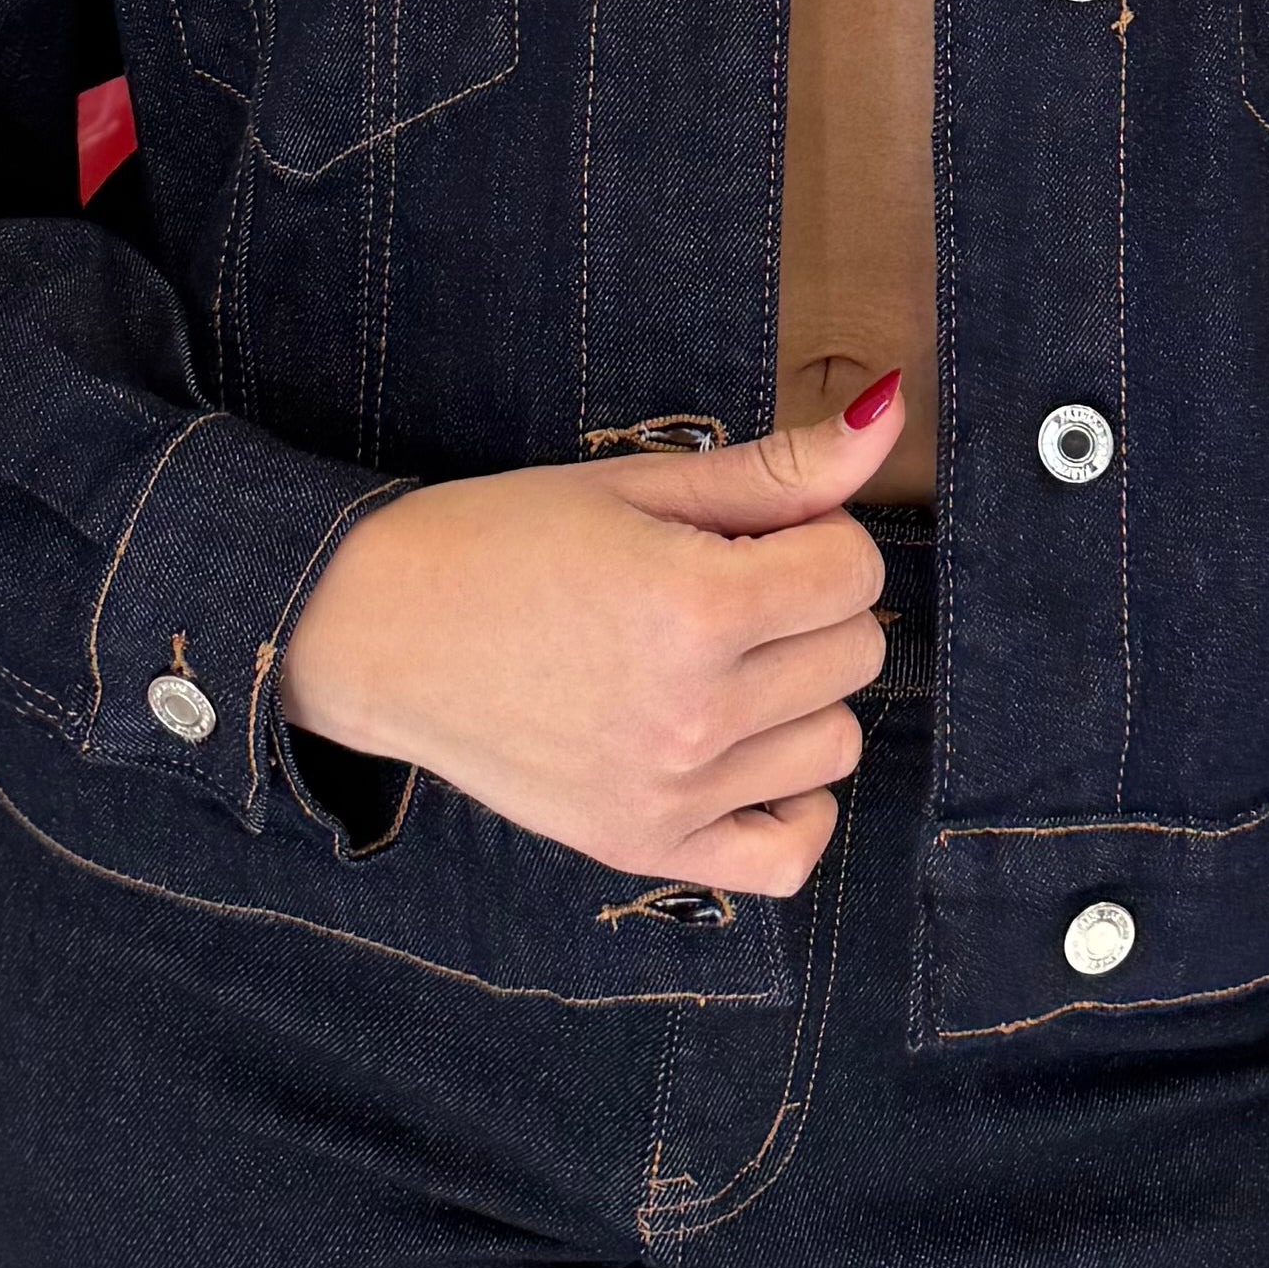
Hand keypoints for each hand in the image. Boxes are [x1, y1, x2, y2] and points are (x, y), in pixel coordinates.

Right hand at [274, 382, 902, 890]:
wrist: (378, 631)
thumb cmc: (502, 538)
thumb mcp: (636, 483)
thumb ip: (777, 467)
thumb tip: (890, 412)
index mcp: (693, 606)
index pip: (855, 568)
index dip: (817, 532)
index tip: (753, 530)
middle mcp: (692, 712)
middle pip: (854, 652)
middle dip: (812, 603)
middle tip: (727, 583)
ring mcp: (670, 793)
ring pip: (835, 743)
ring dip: (801, 692)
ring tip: (720, 658)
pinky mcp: (644, 847)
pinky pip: (788, 856)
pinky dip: (793, 803)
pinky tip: (748, 750)